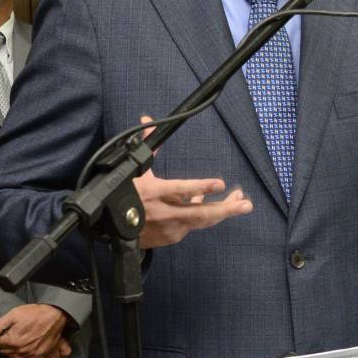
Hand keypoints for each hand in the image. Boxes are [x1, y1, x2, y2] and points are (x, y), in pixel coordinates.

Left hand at [0, 303, 70, 357]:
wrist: (54, 315)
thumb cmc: (34, 313)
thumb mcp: (14, 314)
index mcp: (12, 340)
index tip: (3, 332)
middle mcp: (21, 350)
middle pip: (5, 352)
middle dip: (5, 345)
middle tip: (10, 337)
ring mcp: (31, 354)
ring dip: (12, 353)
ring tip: (15, 345)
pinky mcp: (39, 356)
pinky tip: (22, 357)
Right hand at [133, 115, 253, 247]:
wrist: (111, 231)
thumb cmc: (126, 196)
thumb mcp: (135, 171)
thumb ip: (148, 145)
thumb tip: (147, 120)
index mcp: (154, 193)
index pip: (181, 190)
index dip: (201, 187)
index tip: (220, 184)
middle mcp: (165, 212)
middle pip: (200, 214)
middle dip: (225, 209)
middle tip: (245, 204)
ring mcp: (170, 227)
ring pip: (201, 221)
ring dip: (222, 212)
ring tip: (241, 203)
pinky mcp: (172, 237)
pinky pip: (193, 225)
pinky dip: (205, 216)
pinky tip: (216, 207)